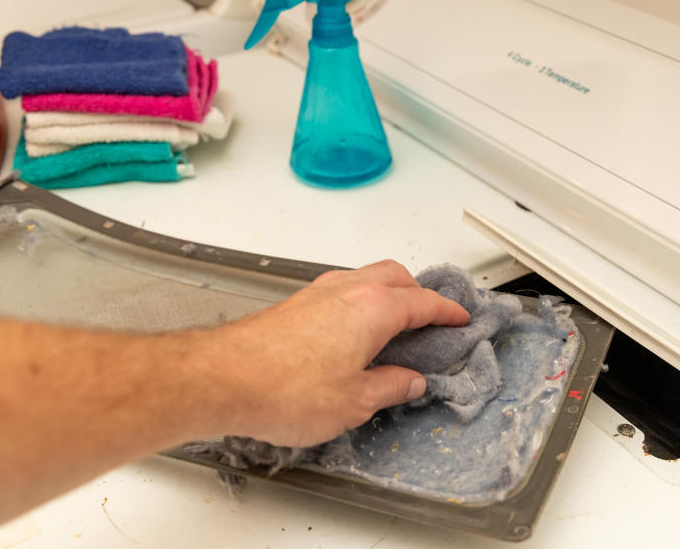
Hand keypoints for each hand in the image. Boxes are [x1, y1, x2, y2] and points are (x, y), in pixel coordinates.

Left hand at [200, 260, 469, 447]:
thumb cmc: (282, 387)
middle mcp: (346, 290)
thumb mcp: (354, 402)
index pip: (423, 302)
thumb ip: (389, 387)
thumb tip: (408, 381)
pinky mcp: (294, 304)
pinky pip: (340, 291)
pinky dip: (359, 301)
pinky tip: (353, 329)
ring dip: (386, 293)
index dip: (446, 311)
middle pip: (395, 276)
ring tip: (393, 323)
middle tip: (429, 317)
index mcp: (374, 308)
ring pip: (365, 278)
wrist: (221, 379)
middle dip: (418, 292)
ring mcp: (317, 293)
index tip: (459, 318)